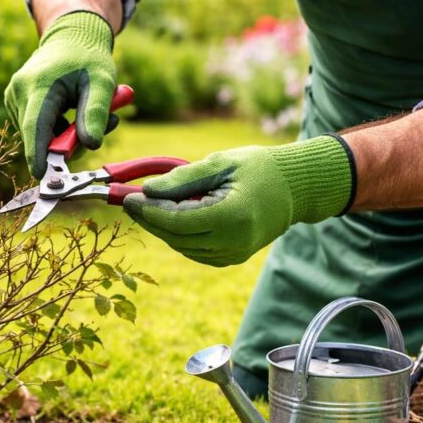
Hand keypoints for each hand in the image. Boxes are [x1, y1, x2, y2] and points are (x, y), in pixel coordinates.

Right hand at [4, 11, 116, 178]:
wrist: (70, 36)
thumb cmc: (88, 58)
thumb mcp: (102, 82)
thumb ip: (96, 113)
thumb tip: (91, 145)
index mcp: (38, 84)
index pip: (35, 126)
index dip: (37, 153)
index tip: (41, 175)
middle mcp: (19, 90)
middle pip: (39, 135)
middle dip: (67, 143)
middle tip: (97, 132)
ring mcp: (13, 96)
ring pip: (38, 134)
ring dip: (64, 135)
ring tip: (84, 113)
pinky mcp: (15, 101)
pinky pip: (35, 127)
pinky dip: (55, 128)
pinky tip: (70, 112)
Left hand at [123, 136, 354, 266]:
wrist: (293, 189)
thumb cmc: (258, 168)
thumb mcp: (220, 163)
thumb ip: (183, 178)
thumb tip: (148, 190)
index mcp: (231, 216)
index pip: (177, 220)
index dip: (149, 211)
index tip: (129, 198)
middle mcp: (233, 241)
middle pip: (176, 237)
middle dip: (150, 220)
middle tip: (130, 202)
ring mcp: (233, 254)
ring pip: (183, 247)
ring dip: (162, 229)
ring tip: (148, 207)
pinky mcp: (232, 258)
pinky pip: (195, 252)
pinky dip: (179, 237)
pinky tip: (171, 218)